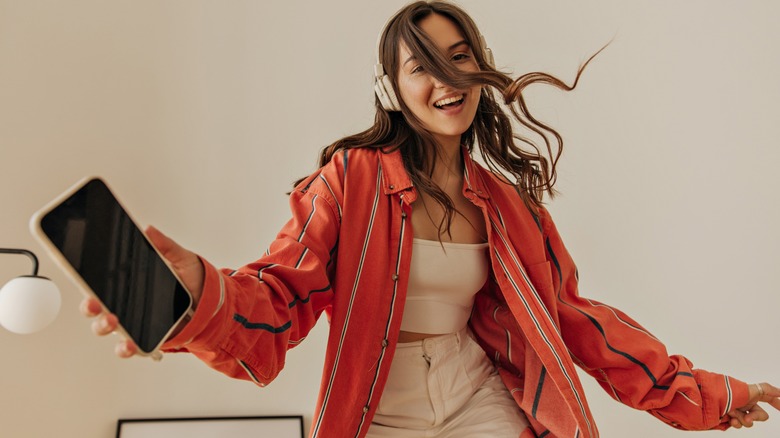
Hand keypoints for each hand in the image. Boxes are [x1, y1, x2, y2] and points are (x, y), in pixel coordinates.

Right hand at [80, 226, 204, 357]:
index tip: (79, 274)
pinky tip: (129, 344)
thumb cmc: (193, 280)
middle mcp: (125, 303)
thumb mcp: (181, 259)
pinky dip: (126, 348)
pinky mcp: (146, 338)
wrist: (213, 303)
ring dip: (104, 326)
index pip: (100, 280)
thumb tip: (149, 230)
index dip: (85, 279)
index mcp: (128, 282)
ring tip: (112, 321)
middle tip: (93, 302)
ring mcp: (133, 322)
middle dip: (89, 306)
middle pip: (96, 306)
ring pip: (107, 327)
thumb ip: (165, 246)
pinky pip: (130, 346)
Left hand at [727, 382, 779, 427]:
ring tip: (732, 414)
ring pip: (748, 421)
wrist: (706, 401)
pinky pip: (738, 424)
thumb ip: (765, 390)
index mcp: (750, 393)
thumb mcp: (747, 390)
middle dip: (754, 417)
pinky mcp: (729, 417)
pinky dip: (735, 423)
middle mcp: (744, 401)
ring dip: (741, 419)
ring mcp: (737, 410)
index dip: (776, 402)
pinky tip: (729, 419)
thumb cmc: (726, 393)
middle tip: (747, 416)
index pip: (767, 397)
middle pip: (759, 414)